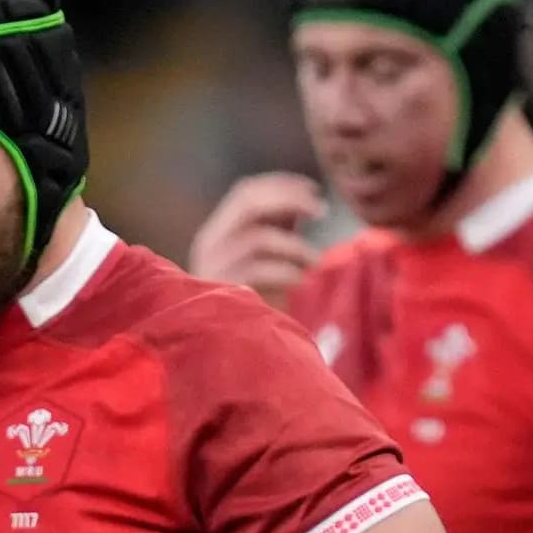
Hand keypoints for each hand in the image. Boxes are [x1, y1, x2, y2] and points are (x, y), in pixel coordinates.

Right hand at [188, 173, 325, 301]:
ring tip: (315, 261)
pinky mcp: (225, 292)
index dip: (281, 184)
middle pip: (248, 203)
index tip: (314, 189)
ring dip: (296, 246)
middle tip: (322, 211)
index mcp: (216, 233)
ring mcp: (215, 268)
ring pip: (258, 238)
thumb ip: (276, 229)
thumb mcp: (260, 259)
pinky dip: (289, 272)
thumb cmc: (250, 301)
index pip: (245, 191)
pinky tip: (301, 282)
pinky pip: (262, 270)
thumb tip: (304, 200)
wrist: (226, 348)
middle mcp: (210, 244)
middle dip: (290, 200)